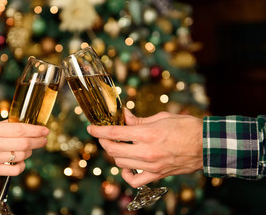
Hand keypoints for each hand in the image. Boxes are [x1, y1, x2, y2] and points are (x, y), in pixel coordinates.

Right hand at [0, 121, 48, 176]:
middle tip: (44, 140)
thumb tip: (21, 123)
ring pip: (21, 155)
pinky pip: (14, 170)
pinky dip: (22, 166)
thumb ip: (2, 125)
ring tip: (29, 148)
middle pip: (24, 143)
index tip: (44, 130)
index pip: (19, 129)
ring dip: (29, 152)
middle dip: (38, 141)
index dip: (35, 130)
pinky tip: (21, 161)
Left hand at [87, 109, 202, 187]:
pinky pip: (135, 180)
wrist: (207, 145)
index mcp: (147, 134)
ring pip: (121, 164)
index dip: (98, 130)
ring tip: (118, 147)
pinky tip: (128, 166)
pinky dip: (126, 174)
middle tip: (104, 135)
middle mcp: (146, 151)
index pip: (114, 133)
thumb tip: (124, 117)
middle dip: (104, 141)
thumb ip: (140, 120)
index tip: (90, 128)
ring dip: (115, 155)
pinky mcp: (157, 175)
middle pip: (113, 150)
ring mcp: (151, 166)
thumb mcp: (162, 117)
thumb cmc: (187, 127)